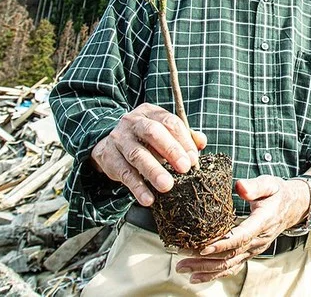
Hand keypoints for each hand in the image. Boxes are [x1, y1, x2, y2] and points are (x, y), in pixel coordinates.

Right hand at [90, 103, 207, 205]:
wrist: (110, 145)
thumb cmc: (146, 140)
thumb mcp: (165, 133)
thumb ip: (185, 137)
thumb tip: (202, 142)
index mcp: (151, 113)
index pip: (170, 122)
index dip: (184, 140)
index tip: (193, 159)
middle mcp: (133, 122)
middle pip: (153, 132)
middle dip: (171, 150)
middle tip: (184, 168)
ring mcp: (119, 138)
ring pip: (137, 154)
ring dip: (153, 171)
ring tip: (167, 186)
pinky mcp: (108, 157)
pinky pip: (124, 173)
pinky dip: (137, 187)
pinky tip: (148, 198)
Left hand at [175, 175, 309, 283]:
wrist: (292, 207)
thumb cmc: (277, 193)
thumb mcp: (269, 184)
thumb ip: (255, 186)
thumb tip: (239, 186)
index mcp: (263, 222)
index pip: (241, 237)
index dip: (222, 244)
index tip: (202, 248)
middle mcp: (259, 240)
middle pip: (231, 255)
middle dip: (205, 260)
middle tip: (182, 260)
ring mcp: (254, 249)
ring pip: (229, 264)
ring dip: (205, 269)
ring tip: (183, 269)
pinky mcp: (250, 253)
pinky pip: (232, 267)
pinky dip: (214, 274)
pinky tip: (197, 277)